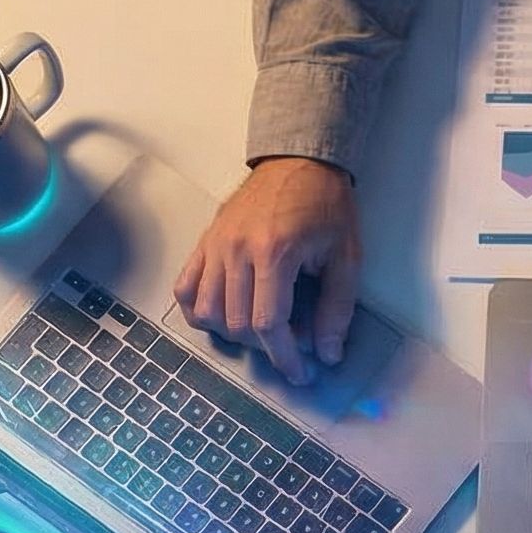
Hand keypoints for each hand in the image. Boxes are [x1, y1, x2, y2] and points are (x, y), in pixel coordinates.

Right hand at [173, 156, 360, 385]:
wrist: (300, 160)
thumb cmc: (326, 205)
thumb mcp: (345, 256)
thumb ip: (336, 308)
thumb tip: (328, 353)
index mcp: (274, 253)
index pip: (268, 323)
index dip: (284, 357)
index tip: (300, 373)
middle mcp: (237, 250)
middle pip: (236, 323)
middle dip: (265, 345)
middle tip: (291, 342)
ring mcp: (216, 245)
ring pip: (207, 311)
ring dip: (233, 331)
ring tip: (261, 327)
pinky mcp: (205, 241)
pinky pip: (185, 288)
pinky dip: (199, 310)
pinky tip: (223, 314)